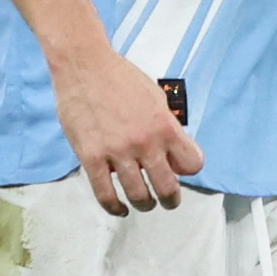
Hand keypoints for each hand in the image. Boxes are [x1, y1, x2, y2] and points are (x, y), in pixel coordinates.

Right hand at [53, 49, 204, 215]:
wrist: (85, 67)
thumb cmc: (120, 79)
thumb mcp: (156, 98)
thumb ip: (165, 126)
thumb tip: (173, 150)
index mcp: (165, 126)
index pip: (191, 163)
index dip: (188, 169)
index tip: (182, 171)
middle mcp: (144, 142)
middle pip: (168, 187)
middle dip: (171, 199)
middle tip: (169, 201)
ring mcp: (117, 152)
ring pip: (139, 195)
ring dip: (145, 204)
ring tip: (145, 204)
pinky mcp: (91, 158)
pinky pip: (105, 194)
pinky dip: (115, 207)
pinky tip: (120, 208)